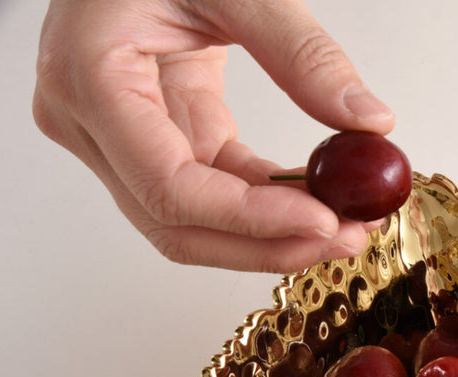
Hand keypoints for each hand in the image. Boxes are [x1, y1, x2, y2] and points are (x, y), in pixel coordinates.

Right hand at [33, 0, 394, 271]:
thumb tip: (369, 123)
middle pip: (175, 223)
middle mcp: (88, 120)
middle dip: (267, 243)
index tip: (323, 220)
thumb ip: (303, 53)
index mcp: (92, 76)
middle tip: (346, 238)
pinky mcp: (154, 138)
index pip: (168, 185)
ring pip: (192, 222)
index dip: (249, 218)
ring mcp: (115, 136)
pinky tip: (319, 202)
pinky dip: (265, 205)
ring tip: (345, 228)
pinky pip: (211, 190)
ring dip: (270, 235)